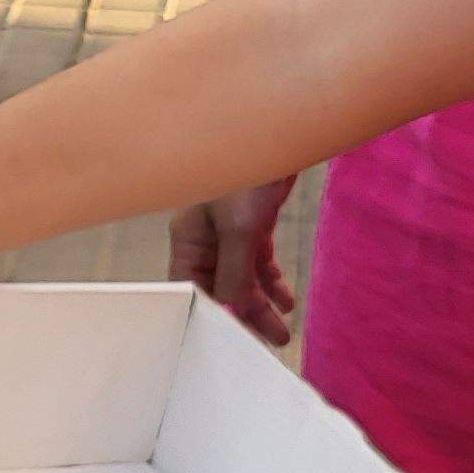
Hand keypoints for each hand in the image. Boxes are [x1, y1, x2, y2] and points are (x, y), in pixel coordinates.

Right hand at [168, 179, 297, 345]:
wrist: (280, 129)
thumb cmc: (248, 169)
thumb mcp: (240, 227)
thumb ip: (235, 272)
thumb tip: (232, 309)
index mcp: (187, 237)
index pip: (190, 288)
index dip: (210, 314)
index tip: (232, 340)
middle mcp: (204, 236)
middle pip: (218, 288)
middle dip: (243, 316)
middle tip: (267, 343)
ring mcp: (228, 229)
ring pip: (242, 278)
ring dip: (261, 304)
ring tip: (281, 332)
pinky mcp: (253, 221)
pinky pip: (258, 261)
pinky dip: (271, 281)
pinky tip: (286, 300)